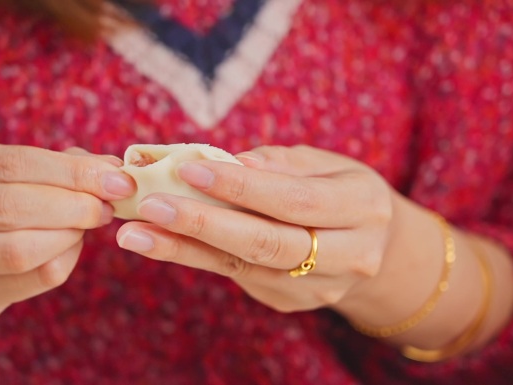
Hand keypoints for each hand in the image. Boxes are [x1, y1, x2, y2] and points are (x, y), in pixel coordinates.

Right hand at [0, 136, 134, 342]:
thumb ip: (50, 164)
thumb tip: (110, 168)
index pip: (13, 162)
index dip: (72, 171)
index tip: (116, 178)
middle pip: (12, 205)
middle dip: (74, 204)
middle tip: (108, 204)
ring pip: (18, 249)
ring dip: (70, 234)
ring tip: (92, 221)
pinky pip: (29, 279)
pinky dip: (64, 260)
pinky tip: (73, 246)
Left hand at [116, 145, 394, 311]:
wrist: (376, 249)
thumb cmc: (343, 192)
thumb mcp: (327, 164)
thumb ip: (280, 164)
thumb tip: (225, 161)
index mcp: (362, 208)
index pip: (294, 199)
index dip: (241, 186)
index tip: (187, 168)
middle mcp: (349, 255)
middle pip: (268, 243)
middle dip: (203, 224)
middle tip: (150, 205)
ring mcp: (319, 288)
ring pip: (243, 267)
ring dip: (184, 249)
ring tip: (135, 233)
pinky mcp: (291, 302)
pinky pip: (238, 277)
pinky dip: (196, 257)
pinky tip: (160, 241)